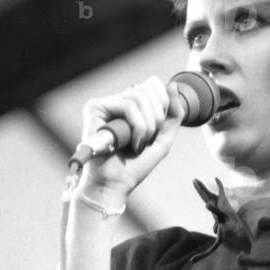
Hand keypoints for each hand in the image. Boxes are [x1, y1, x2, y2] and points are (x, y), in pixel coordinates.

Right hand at [77, 75, 185, 201]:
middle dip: (157, 118)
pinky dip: (138, 127)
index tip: (158, 130)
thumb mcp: (164, 138)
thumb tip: (173, 84)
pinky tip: (132, 143)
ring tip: (139, 144)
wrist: (115, 184)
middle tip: (148, 140)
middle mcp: (117, 101)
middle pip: (149, 89)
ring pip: (140, 97)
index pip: (153, 85)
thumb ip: (174, 113)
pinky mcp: (96, 107)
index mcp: (132, 106)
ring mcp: (106, 104)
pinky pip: (128, 105)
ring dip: (148, 126)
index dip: (163, 105)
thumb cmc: (135, 165)